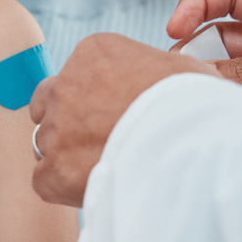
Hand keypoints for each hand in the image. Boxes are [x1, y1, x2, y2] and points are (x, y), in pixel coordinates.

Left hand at [30, 34, 215, 207]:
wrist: (192, 141)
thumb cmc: (196, 103)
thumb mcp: (178, 67)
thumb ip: (154, 72)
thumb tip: (165, 85)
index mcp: (93, 52)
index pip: (76, 74)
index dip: (95, 99)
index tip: (116, 114)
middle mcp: (66, 85)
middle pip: (49, 104)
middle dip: (69, 121)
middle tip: (101, 140)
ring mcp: (57, 127)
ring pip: (47, 143)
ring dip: (68, 155)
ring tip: (107, 167)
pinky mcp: (55, 170)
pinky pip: (44, 180)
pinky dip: (63, 188)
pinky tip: (93, 189)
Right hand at [167, 0, 241, 91]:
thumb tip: (197, 72)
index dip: (198, 3)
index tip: (175, 26)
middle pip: (223, 32)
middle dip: (199, 48)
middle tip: (181, 71)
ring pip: (228, 65)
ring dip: (210, 77)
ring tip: (199, 94)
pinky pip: (238, 91)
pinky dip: (222, 98)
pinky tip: (215, 108)